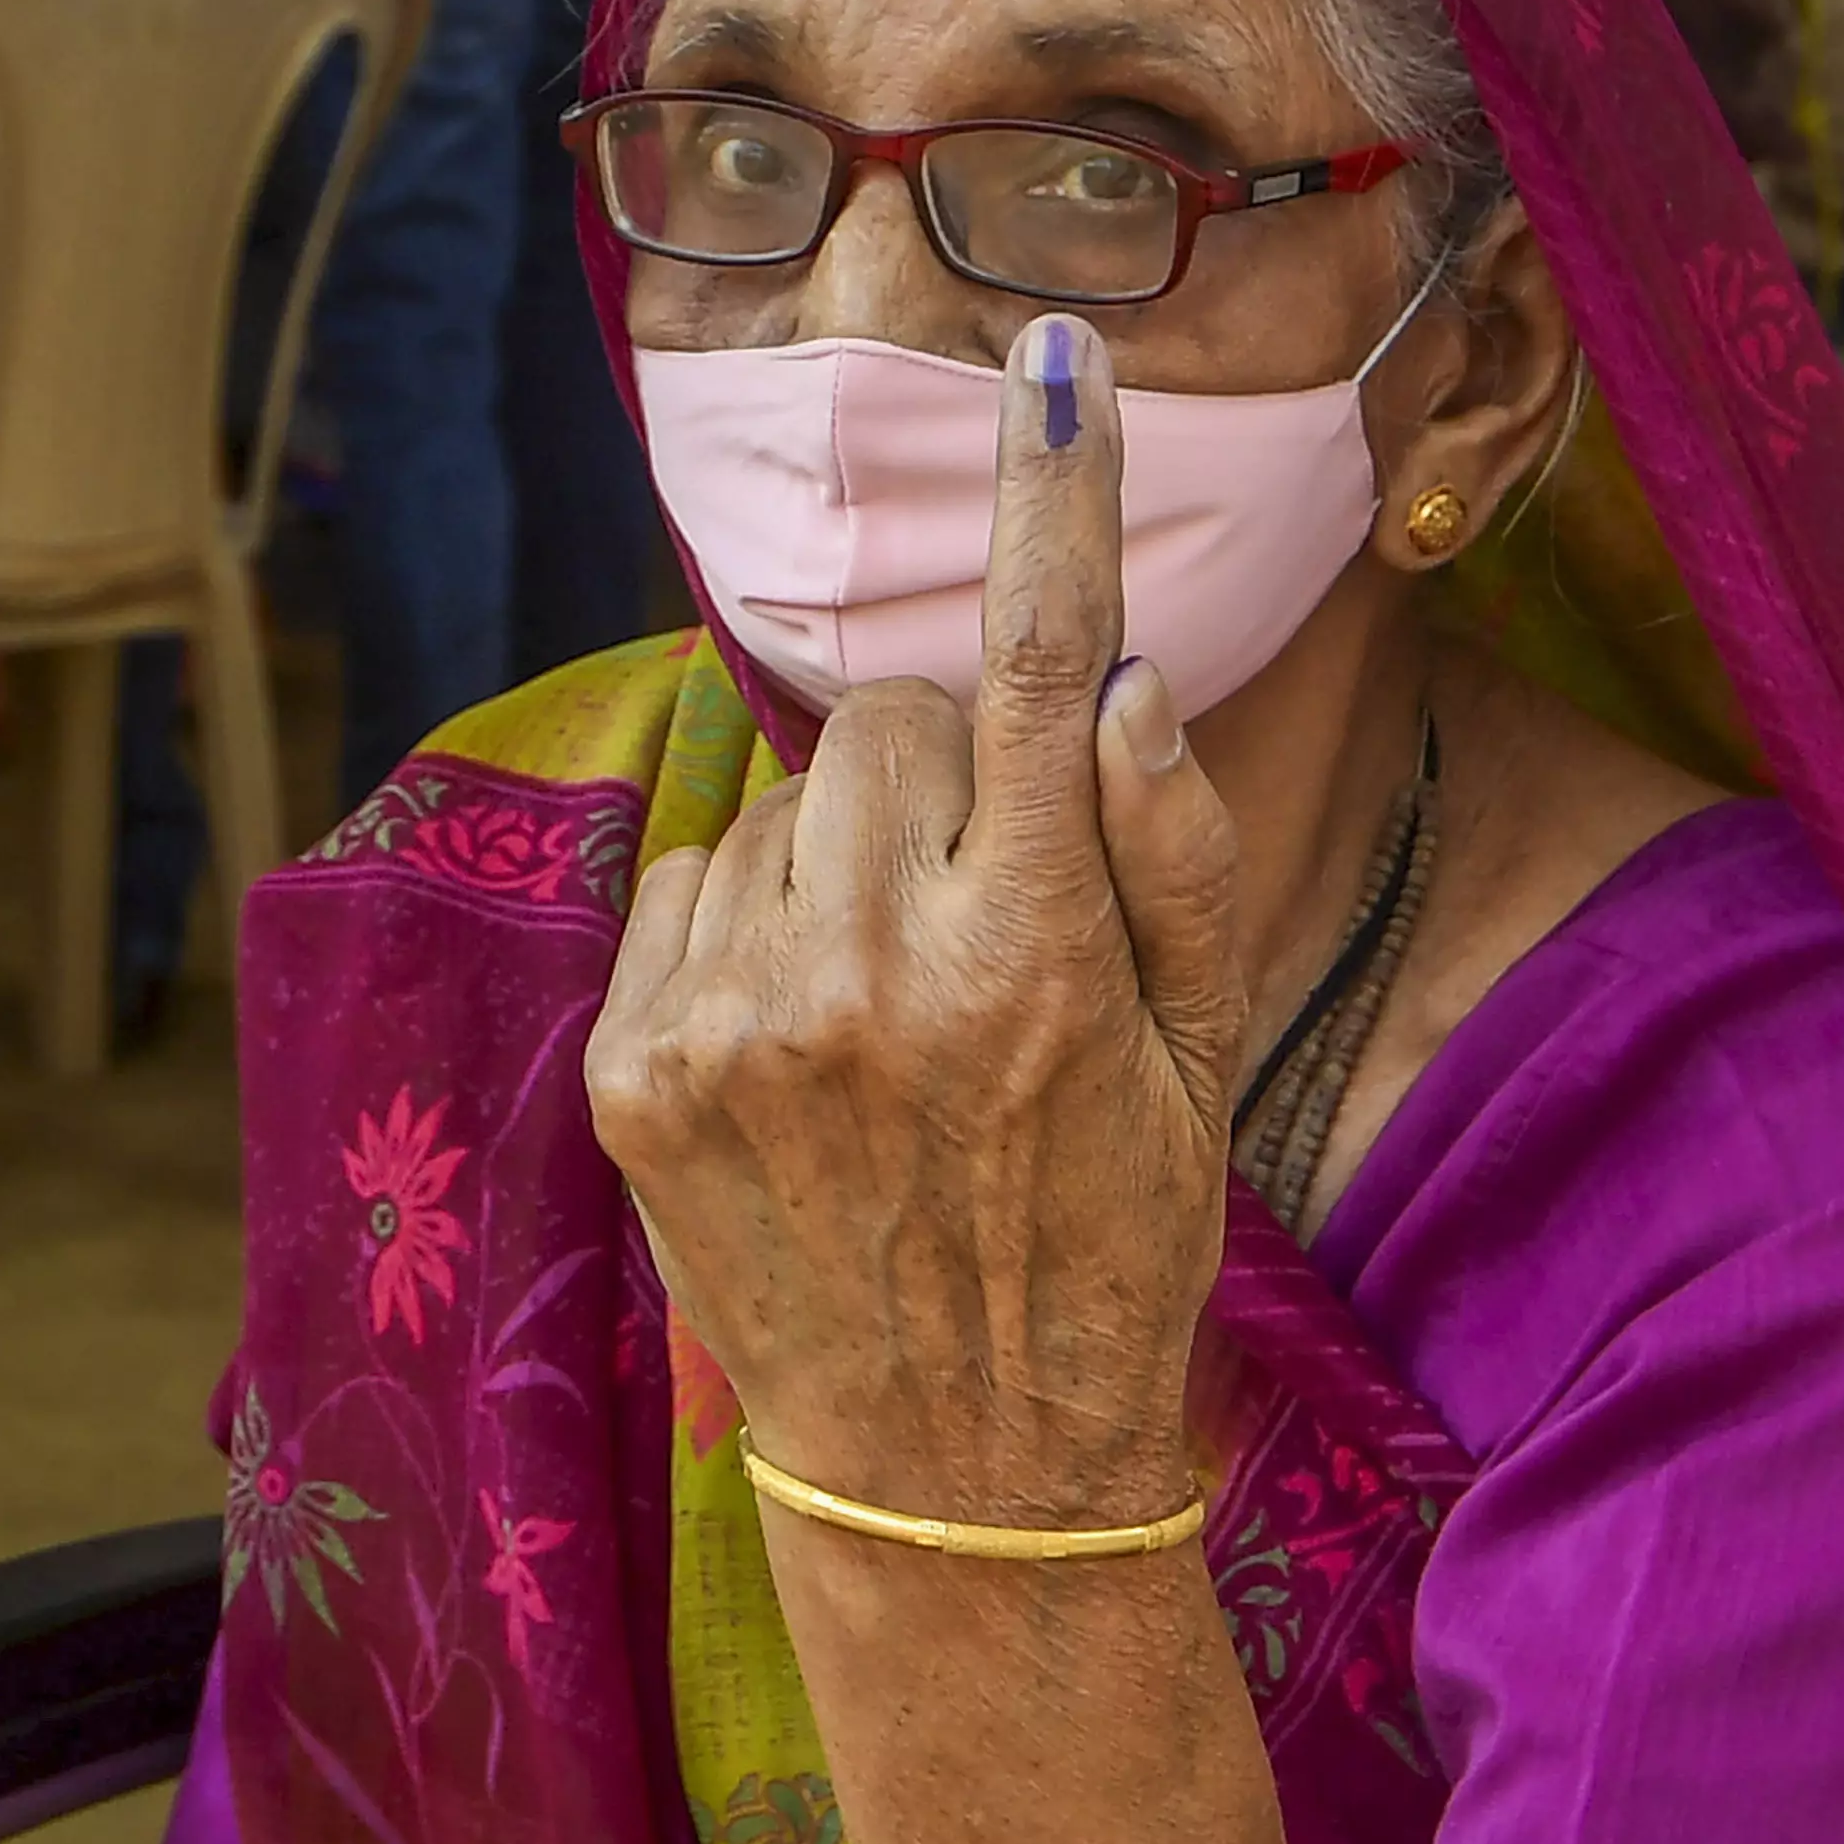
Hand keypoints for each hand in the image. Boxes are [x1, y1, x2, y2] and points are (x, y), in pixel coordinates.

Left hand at [587, 316, 1249, 1522]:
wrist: (958, 1480)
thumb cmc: (1110, 1251)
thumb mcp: (1206, 1066)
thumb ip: (1171, 860)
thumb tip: (1122, 682)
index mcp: (1037, 958)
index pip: (1044, 666)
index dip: (1055, 501)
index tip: (1051, 363)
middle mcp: (872, 974)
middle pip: (882, 715)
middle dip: (935, 774)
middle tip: (985, 911)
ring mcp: (735, 1026)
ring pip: (780, 799)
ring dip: (836, 859)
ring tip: (890, 1011)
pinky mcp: (636, 1077)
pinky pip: (690, 885)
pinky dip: (746, 931)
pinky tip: (805, 1050)